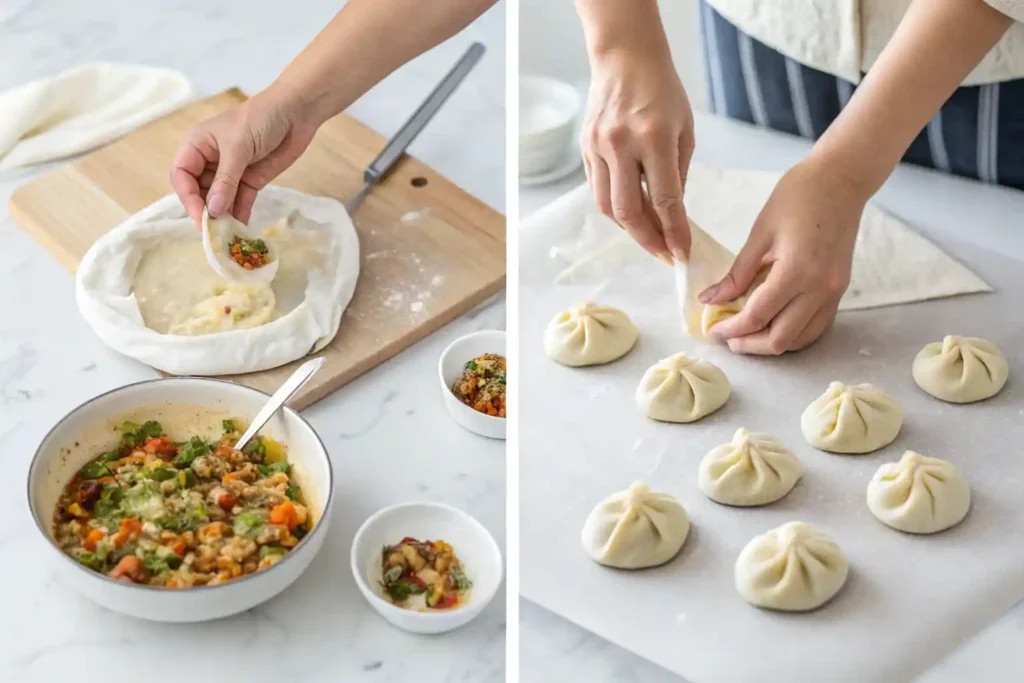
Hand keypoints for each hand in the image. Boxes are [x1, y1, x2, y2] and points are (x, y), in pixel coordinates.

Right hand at [170, 88, 318, 226]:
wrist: (296, 112)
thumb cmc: (260, 119)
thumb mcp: (238, 147)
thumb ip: (225, 180)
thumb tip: (212, 210)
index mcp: (197, 145)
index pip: (182, 176)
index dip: (188, 197)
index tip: (200, 216)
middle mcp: (209, 160)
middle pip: (199, 192)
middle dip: (205, 211)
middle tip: (214, 233)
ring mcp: (230, 172)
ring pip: (219, 200)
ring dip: (222, 217)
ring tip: (228, 237)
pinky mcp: (250, 180)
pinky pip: (240, 202)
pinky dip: (239, 215)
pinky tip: (241, 231)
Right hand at [580, 51, 694, 261]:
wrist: (625, 58)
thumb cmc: (663, 91)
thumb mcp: (685, 130)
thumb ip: (678, 174)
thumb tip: (672, 215)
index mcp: (655, 138)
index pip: (666, 199)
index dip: (674, 232)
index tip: (682, 253)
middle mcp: (622, 144)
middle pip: (629, 210)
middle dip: (648, 239)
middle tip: (664, 254)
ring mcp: (598, 147)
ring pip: (608, 206)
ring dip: (629, 227)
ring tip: (649, 235)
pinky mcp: (585, 148)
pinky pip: (598, 189)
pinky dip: (615, 206)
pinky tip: (631, 211)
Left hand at [699, 158, 864, 354]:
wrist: (842, 179)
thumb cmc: (798, 196)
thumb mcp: (760, 233)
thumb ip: (737, 273)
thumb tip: (710, 300)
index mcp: (797, 271)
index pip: (758, 316)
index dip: (731, 329)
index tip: (712, 331)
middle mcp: (820, 289)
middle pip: (780, 339)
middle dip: (750, 344)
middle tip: (727, 337)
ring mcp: (834, 293)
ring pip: (801, 339)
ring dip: (771, 343)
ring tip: (747, 334)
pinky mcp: (840, 291)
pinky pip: (816, 327)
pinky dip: (793, 334)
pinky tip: (773, 325)